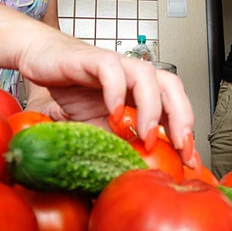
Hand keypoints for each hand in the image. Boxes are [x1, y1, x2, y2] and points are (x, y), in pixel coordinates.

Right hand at [15, 32, 195, 165]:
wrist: (42, 60)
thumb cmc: (72, 90)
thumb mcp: (97, 128)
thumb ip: (118, 144)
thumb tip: (137, 172)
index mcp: (140, 91)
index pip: (174, 106)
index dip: (186, 133)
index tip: (190, 161)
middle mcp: (132, 74)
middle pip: (171, 86)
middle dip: (181, 117)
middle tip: (180, 147)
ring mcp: (115, 64)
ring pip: (146, 75)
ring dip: (151, 107)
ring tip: (146, 135)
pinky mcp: (91, 58)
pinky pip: (110, 68)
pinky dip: (115, 91)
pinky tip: (114, 113)